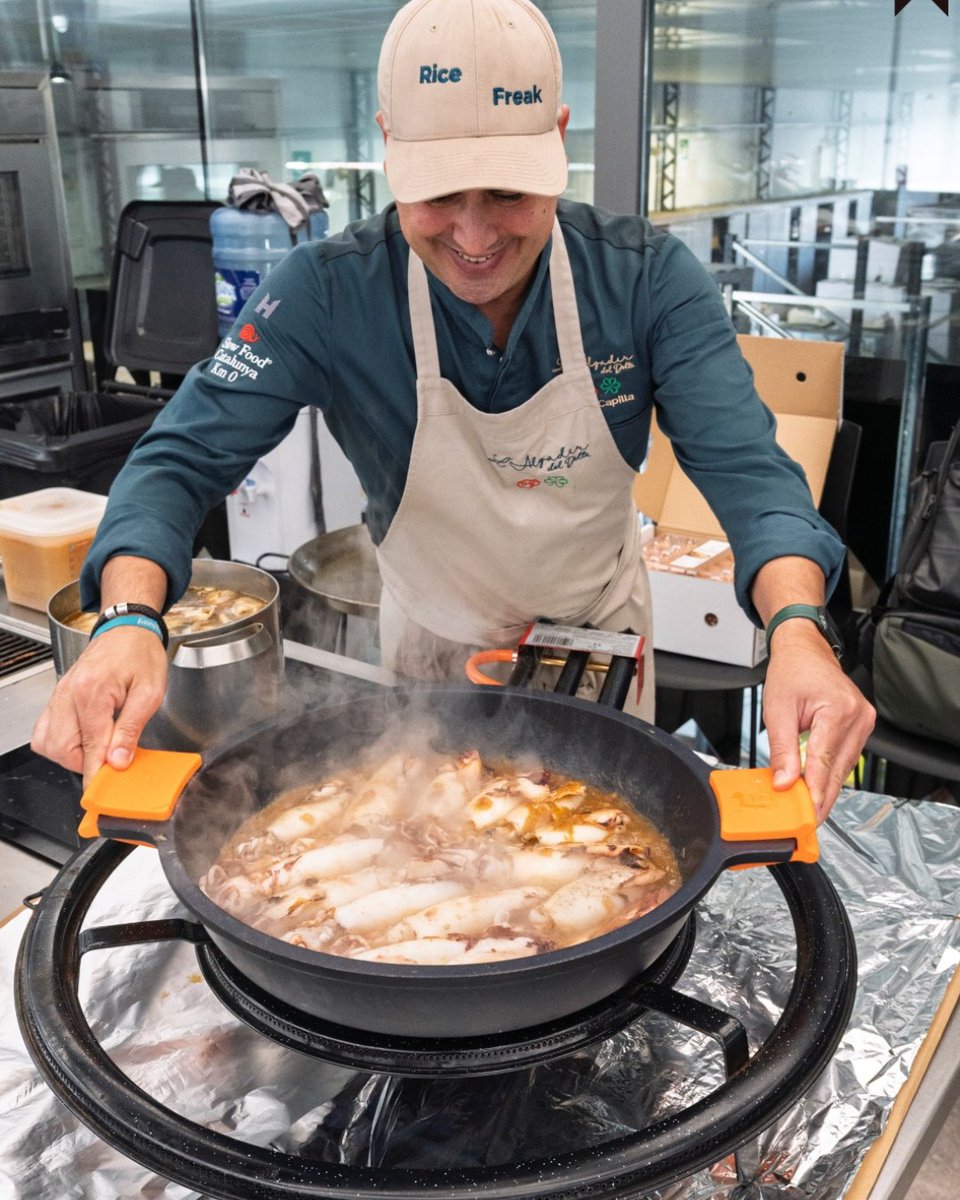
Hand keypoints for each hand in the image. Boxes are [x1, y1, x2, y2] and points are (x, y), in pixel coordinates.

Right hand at [31, 627, 168, 788]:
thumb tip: (118, 761)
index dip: (94, 774)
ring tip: (99, 746)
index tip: (97, 795)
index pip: (89, 747)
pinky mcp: (58, 697)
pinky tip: (83, 738)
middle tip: (110, 758)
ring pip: (48, 743)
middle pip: (60, 749)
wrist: (127, 629)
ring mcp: (59, 695)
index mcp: (92, 693)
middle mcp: (68, 694)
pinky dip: (60, 742)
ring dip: (71, 754)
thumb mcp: (150, 692)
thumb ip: (132, 729)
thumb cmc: (141, 655)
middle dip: (83, 762)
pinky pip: (45, 730)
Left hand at [762, 621, 875, 822]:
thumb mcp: (777, 710)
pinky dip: (829, 772)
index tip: (806, 814)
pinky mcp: (860, 726)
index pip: (824, 762)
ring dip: (825, 787)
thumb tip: (783, 782)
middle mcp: (858, 717)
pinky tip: (816, 787)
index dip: (814, 792)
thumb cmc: (791, 672)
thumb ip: (782, 749)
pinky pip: (844, 757)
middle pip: (837, 769)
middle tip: (806, 821)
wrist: (804, 650)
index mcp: (839, 710)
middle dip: (820, 796)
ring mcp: (863, 722)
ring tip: (808, 809)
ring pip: (842, 767)